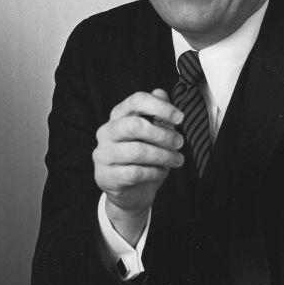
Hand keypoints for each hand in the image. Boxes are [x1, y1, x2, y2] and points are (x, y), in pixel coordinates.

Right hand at [93, 88, 183, 244]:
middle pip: (134, 125)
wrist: (133, 191)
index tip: (180, 118)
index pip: (136, 101)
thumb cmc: (145, 157)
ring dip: (163, 156)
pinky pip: (134, 172)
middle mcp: (106, 131)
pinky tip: (163, 172)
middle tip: (180, 142)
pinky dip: (154, 172)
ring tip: (177, 160)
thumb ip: (157, 113)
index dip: (160, 107)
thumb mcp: (155, 132)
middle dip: (162, 134)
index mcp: (118, 115)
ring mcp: (102, 154)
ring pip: (137, 151)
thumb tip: (160, 93)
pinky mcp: (105, 176)